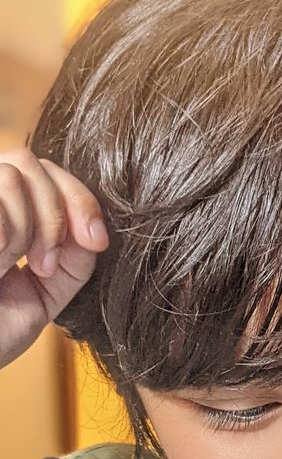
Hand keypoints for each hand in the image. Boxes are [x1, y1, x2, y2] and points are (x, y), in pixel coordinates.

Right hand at [0, 148, 108, 368]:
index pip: (48, 172)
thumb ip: (74, 259)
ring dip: (25, 230)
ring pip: (11, 176)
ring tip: (8, 268)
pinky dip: (4, 235)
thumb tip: (93, 230)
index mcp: (5, 210)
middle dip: (54, 216)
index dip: (80, 199)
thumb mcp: (46, 294)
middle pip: (31, 164)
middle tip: (44, 267)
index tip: (95, 241)